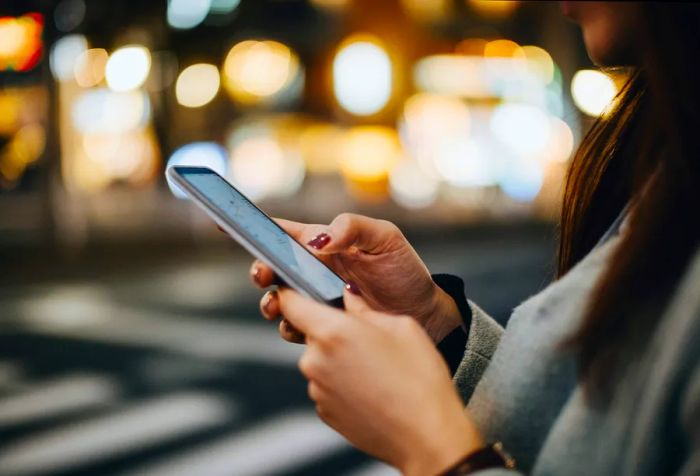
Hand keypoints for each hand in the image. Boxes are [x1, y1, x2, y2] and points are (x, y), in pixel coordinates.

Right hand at [249, 213, 461, 342]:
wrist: (425, 314)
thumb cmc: (404, 270)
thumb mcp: (385, 239)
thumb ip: (352, 228)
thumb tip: (318, 240)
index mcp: (324, 242)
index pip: (282, 231)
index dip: (253, 227)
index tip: (223, 223)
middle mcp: (314, 270)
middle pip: (272, 267)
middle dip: (260, 271)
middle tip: (264, 276)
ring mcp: (317, 299)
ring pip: (279, 300)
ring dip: (271, 303)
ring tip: (279, 306)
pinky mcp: (324, 325)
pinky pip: (296, 327)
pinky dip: (291, 328)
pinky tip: (302, 328)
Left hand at [278, 288, 483, 475]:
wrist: (426, 436)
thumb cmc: (419, 379)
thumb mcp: (401, 327)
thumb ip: (365, 308)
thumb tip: (348, 296)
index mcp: (332, 332)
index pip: (290, 303)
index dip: (290, 293)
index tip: (297, 291)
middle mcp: (315, 360)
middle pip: (311, 334)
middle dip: (333, 332)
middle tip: (368, 340)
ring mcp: (316, 389)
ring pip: (321, 361)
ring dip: (339, 359)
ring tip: (376, 369)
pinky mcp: (323, 411)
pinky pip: (327, 385)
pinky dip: (343, 383)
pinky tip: (372, 389)